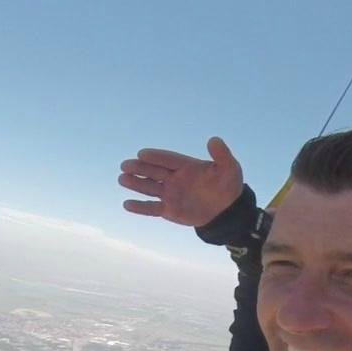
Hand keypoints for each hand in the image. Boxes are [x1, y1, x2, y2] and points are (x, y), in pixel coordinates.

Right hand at [119, 137, 244, 226]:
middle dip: (139, 168)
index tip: (142, 154)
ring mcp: (170, 194)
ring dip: (136, 184)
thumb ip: (221, 155)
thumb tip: (214, 139)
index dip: (155, 157)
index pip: (168, 159)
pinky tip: (126, 204)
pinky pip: (152, 208)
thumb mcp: (229, 169)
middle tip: (125, 165)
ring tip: (122, 179)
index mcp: (186, 166)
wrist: (227, 211)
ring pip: (149, 187)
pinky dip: (140, 207)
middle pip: (154, 171)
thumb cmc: (228, 186)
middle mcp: (174, 178)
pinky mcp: (169, 210)